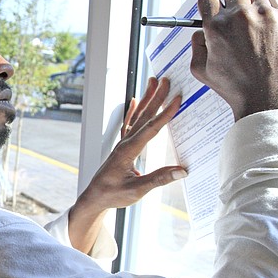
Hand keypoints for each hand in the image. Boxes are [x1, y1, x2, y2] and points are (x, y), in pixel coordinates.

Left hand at [68, 77, 185, 252]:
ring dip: (147, 98)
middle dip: (156, 97)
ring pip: (137, 117)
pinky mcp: (121, 147)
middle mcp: (124, 143)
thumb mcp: (137, 190)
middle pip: (144, 116)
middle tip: (167, 79)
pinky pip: (129, 124)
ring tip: (154, 81)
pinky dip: (132, 111)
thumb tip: (183, 170)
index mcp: (128, 151)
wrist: (94, 198)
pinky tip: (134, 100)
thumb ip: (159, 179)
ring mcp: (122, 144)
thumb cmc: (113, 195)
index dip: (165, 113)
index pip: (151, 129)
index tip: (177, 98)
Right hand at [190, 0, 277, 119]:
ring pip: (256, 0)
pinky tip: (269, 40)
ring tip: (255, 34)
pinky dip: (271, 21)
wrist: (268, 99)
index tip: (215, 12)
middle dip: (233, 6)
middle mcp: (240, 16)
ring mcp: (265, 15)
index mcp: (217, 27)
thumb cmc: (235, 88)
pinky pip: (274, 10)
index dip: (210, 5)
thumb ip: (196, 46)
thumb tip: (201, 32)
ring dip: (253, 12)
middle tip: (237, 24)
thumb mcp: (201, 71)